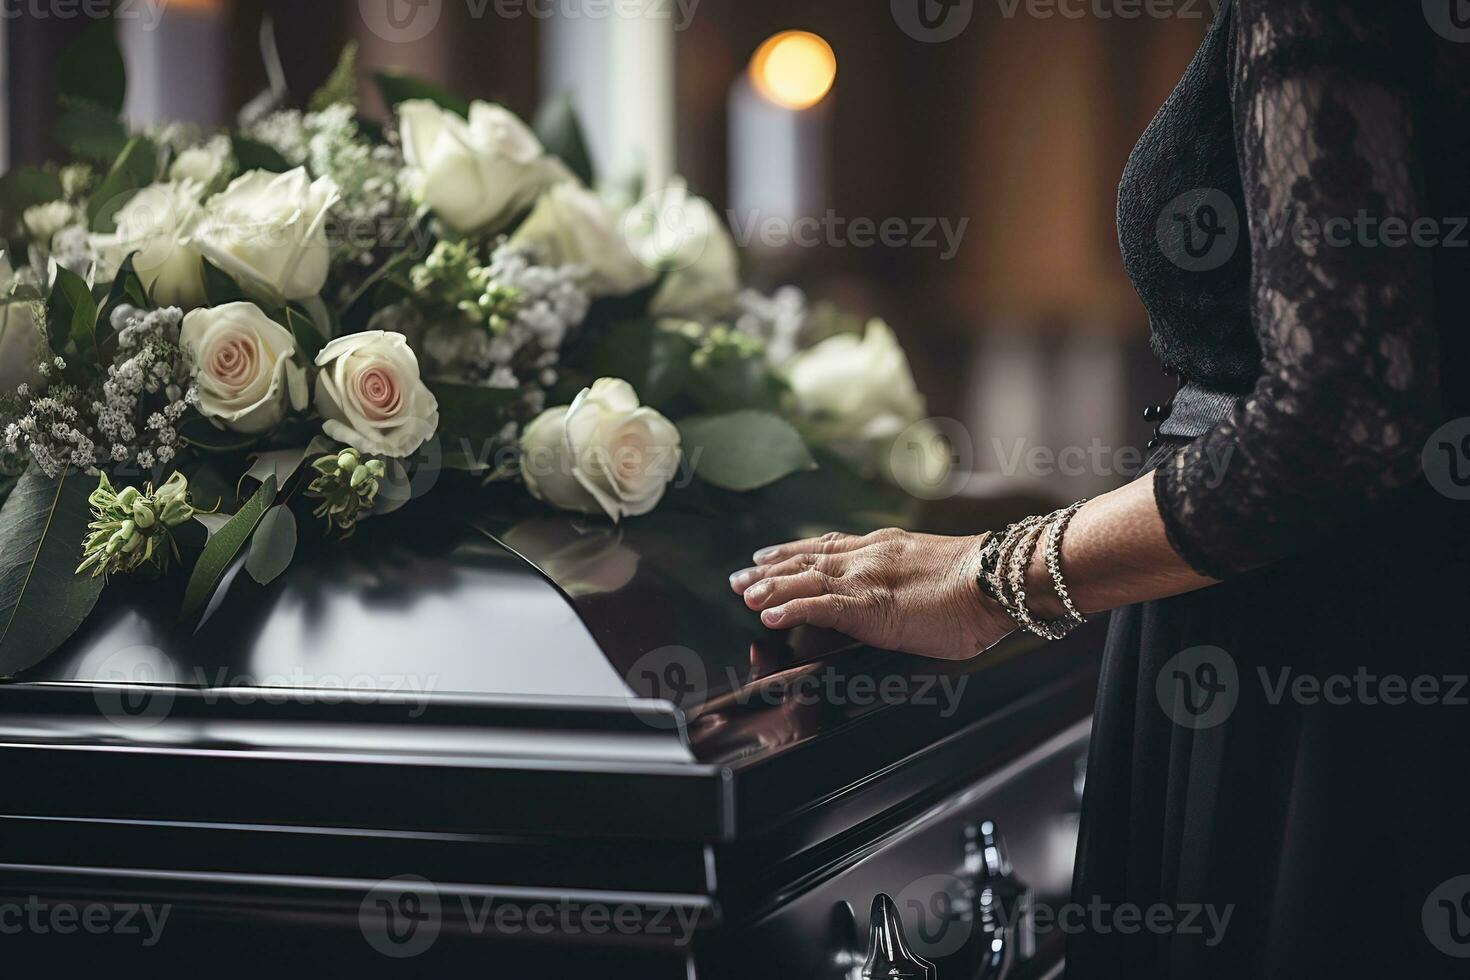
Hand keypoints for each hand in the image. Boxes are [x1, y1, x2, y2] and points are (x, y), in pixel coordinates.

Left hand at [730, 528, 1015, 659]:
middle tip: (739, 577)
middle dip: (769, 569)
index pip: (828, 545)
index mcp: (884, 548)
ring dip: (770, 587)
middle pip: (807, 559)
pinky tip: (768, 615)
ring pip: (805, 578)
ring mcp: (867, 579)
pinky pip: (820, 606)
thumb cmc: (981, 587)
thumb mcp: (933, 575)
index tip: (767, 554)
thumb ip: (909, 583)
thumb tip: (903, 600)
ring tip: (743, 594)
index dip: (794, 551)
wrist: (998, 580)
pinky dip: (790, 608)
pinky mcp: (871, 606)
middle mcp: (868, 557)